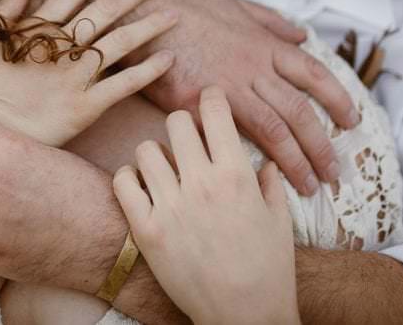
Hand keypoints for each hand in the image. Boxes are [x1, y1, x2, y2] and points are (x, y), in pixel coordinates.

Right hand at [0, 0, 177, 146]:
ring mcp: (74, 76)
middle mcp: (60, 48)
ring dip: (149, 26)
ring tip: (173, 14)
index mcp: (35, 29)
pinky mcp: (85, 106)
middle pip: (105, 11)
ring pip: (120, 43)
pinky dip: (148, 71)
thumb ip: (4, 11)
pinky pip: (124, 84)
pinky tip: (168, 58)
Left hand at [114, 88, 299, 324]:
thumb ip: (270, 183)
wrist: (244, 316)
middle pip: (176, 122)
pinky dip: (129, 179)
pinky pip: (123, 182)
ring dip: (155, 155)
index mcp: (236, 175)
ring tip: (163, 170)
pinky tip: (142, 188)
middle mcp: (201, 183)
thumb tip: (264, 162)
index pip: (215, 111)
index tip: (208, 101)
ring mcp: (170, 206)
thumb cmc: (268, 269)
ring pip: (146, 149)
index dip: (211, 99)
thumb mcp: (279, 220)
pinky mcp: (146, 230)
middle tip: (185, 141)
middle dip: (183, 126)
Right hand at [129, 0, 358, 194]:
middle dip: (321, 145)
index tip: (352, 121)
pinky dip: (246, 161)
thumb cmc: (189, 10)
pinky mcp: (198, 108)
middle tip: (335, 172)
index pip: (314, 75)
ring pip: (273, 131)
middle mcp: (253, 70)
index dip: (337, 99)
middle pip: (299, 112)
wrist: (144, 19)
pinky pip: (228, 138)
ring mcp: (227, 91)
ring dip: (295, 160)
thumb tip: (301, 35)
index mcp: (265, 46)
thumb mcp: (236, 4)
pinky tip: (256, 181)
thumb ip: (271, 22)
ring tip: (309, 185)